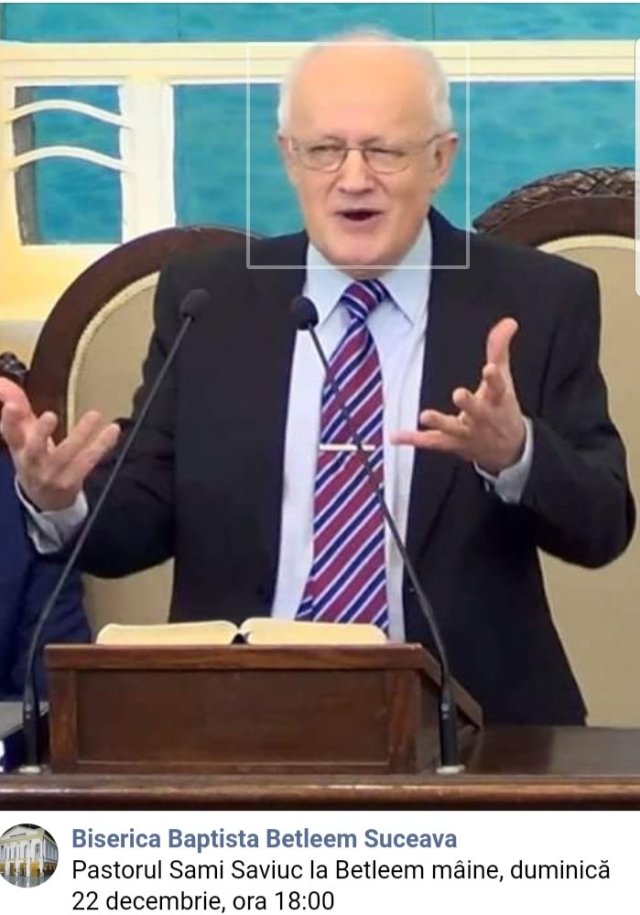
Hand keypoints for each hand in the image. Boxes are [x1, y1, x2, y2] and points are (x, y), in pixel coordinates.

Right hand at [0, 377, 119, 510]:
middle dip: (40, 433)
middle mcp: (32, 463)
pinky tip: (113, 429)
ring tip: (94, 415)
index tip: (11, 405)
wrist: (45, 500)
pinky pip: (88, 462)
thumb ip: (18, 408)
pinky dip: (102, 445)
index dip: (9, 420)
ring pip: (66, 454)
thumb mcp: (23, 435)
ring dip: (81, 434)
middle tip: (50, 416)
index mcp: (18, 449)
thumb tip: (2, 382)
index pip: (10, 434)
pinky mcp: (71, 482)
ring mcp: (52, 475)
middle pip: (33, 450)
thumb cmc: (34, 459)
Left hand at [392, 318, 525, 474]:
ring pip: (453, 428)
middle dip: (468, 403)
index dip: (495, 378)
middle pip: (476, 410)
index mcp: (497, 400)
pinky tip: (396, 436)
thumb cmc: (502, 409)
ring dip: (439, 422)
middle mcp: (483, 418)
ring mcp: (467, 433)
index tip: (490, 368)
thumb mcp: (504, 379)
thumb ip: (499, 350)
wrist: (509, 451)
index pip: (499, 388)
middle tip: (459, 394)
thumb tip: (508, 322)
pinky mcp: (452, 444)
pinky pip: (431, 442)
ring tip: (425, 415)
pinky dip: (413, 439)